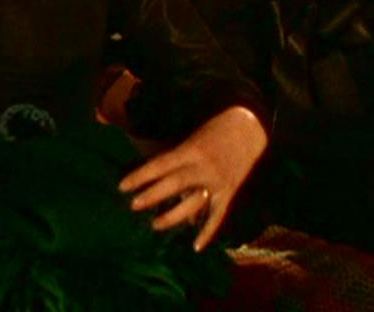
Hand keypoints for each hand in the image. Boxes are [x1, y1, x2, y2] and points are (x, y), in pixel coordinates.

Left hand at [118, 106, 266, 251]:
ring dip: (173, 216)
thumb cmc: (215, 129)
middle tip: (133, 205)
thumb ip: (174, 156)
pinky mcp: (229, 191)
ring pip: (193, 204)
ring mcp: (218, 181)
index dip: (140, 175)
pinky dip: (208, 232)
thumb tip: (153, 173)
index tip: (122, 186)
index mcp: (191, 149)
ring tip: (154, 225)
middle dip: (152, 196)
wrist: (250, 127)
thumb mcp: (192, 136)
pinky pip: (217, 215)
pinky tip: (196, 247)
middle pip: (174, 184)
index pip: (160, 164)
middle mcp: (204, 167)